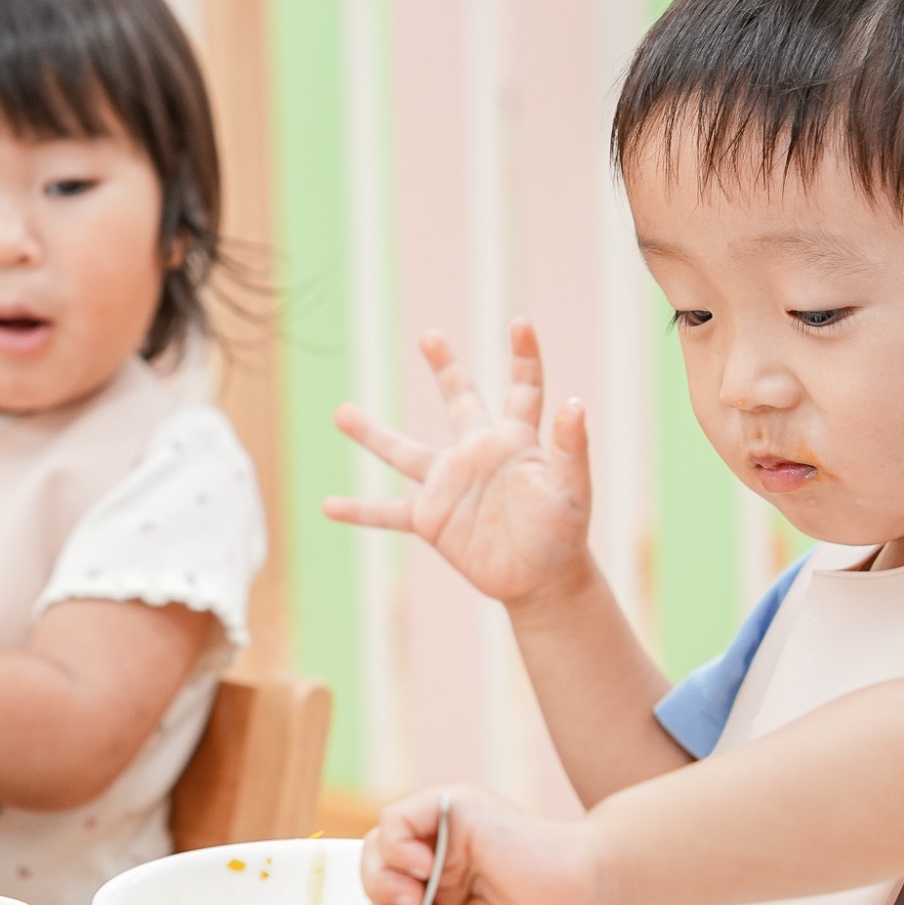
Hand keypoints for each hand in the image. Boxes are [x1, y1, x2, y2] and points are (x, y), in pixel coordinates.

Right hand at [323, 321, 593, 608]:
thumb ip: (571, 449)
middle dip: (445, 367)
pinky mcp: (432, 520)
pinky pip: (387, 512)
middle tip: (430, 335)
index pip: (522, 389)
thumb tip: (575, 404)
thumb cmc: (564, 534)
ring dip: (372, 434)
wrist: (543, 580)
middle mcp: (478, 454)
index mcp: (515, 441)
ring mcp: (451, 485)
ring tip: (340, 412)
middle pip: (459, 400)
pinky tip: (328, 506)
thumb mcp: (572, 490)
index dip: (523, 356)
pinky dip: (359, 511)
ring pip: (404, 452)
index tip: (521, 324)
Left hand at [365, 787, 613, 904]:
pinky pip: (395, 820)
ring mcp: (441, 835)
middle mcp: (437, 864)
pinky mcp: (449, 807)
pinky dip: (395, 848)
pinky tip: (421, 870)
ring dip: (384, 887)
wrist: (578, 899)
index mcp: (441, 898)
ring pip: (377, 852)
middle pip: (378, 888)